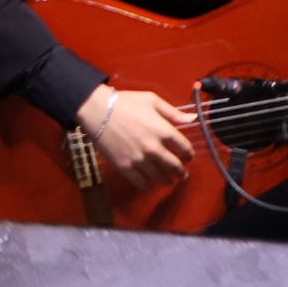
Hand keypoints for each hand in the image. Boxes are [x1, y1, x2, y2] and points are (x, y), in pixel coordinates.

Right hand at [77, 86, 193, 190]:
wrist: (95, 109)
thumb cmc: (123, 102)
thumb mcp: (150, 100)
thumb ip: (172, 112)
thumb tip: (192, 119)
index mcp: (163, 131)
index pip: (185, 149)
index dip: (188, 154)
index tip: (186, 155)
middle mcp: (155, 148)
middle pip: (176, 167)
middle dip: (181, 172)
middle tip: (181, 173)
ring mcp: (139, 159)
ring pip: (161, 178)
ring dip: (167, 180)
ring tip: (167, 180)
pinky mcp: (125, 166)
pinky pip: (142, 183)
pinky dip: (149, 186)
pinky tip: (150, 183)